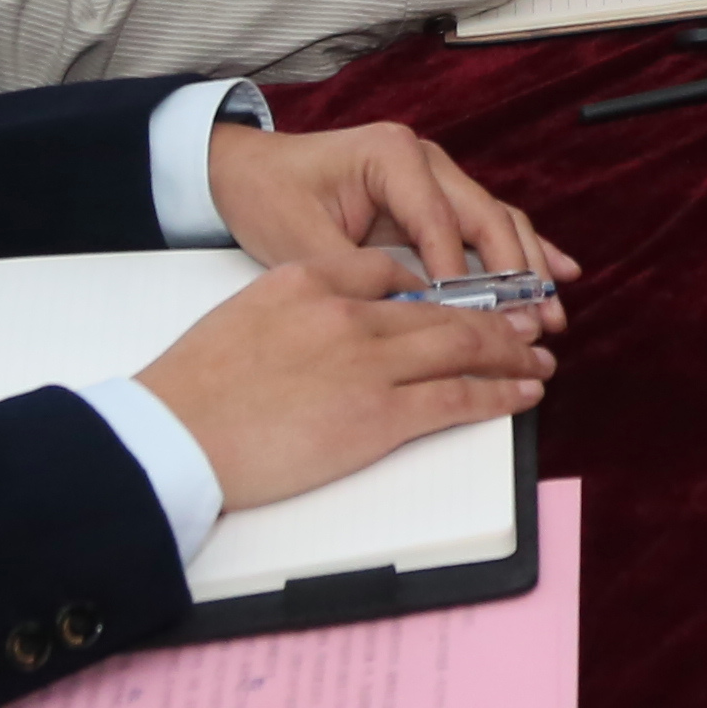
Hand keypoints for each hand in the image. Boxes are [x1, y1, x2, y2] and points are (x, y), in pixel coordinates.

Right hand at [134, 248, 552, 511]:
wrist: (169, 437)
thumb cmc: (190, 393)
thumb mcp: (240, 319)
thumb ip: (292, 311)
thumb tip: (324, 329)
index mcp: (307, 280)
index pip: (386, 270)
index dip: (432, 287)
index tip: (455, 300)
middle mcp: (345, 312)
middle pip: (438, 307)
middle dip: (490, 316)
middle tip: (524, 322)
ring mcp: (366, 362)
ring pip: (460, 345)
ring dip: (508, 352)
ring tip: (537, 356)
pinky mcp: (377, 415)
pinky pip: (456, 397)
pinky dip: (499, 393)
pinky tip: (523, 393)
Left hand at [204, 114, 574, 295]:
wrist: (245, 170)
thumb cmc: (268, 195)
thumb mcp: (299, 238)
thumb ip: (354, 273)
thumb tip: (405, 312)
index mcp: (392, 157)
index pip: (440, 223)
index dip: (462, 277)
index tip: (476, 324)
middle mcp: (424, 159)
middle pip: (486, 218)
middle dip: (517, 275)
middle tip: (538, 324)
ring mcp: (434, 176)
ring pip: (497, 221)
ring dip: (528, 268)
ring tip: (552, 313)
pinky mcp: (434, 197)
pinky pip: (486, 225)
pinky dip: (521, 251)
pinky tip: (560, 272)